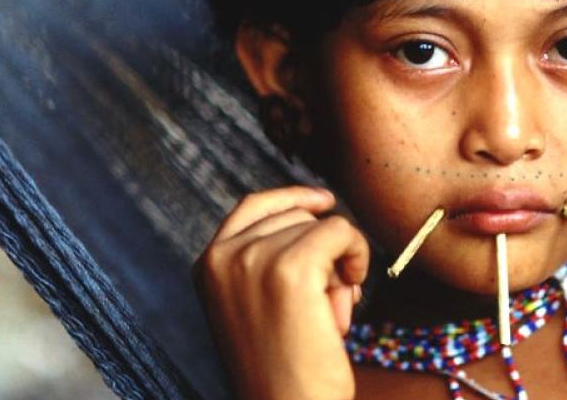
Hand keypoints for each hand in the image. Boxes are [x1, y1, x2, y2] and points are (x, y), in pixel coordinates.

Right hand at [192, 186, 368, 399]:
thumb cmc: (284, 370)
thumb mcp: (260, 306)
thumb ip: (271, 260)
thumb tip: (323, 210)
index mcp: (208, 266)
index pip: (253, 206)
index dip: (294, 198)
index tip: (326, 202)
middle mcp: (223, 257)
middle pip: (295, 215)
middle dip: (323, 250)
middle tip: (331, 301)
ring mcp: (254, 259)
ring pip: (321, 225)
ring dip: (341, 262)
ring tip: (332, 312)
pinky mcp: (292, 267)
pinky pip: (341, 231)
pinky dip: (358, 255)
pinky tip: (353, 292)